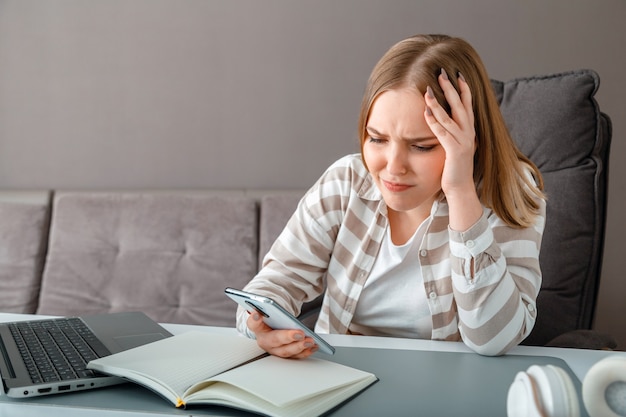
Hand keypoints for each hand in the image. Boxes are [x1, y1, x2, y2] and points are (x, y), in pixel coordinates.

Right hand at [246, 312, 318, 358]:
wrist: (272, 327)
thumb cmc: (271, 319)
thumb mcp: (269, 311)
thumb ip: (269, 307)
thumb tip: (270, 302)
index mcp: (258, 327)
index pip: (253, 323)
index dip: (255, 319)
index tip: (257, 314)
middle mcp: (264, 340)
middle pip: (274, 340)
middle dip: (288, 337)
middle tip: (300, 334)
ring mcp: (274, 350)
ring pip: (285, 351)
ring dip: (299, 347)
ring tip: (310, 341)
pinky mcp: (284, 354)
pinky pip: (295, 356)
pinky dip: (305, 352)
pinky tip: (314, 346)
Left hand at [423, 69, 476, 198]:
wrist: (461, 189)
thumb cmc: (454, 169)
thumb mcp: (454, 147)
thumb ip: (452, 133)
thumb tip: (445, 122)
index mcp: (469, 131)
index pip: (467, 106)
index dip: (463, 90)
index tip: (457, 75)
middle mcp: (469, 134)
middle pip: (461, 106)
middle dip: (451, 88)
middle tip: (443, 73)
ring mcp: (463, 142)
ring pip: (450, 118)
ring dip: (438, 103)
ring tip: (428, 90)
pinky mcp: (455, 152)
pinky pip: (443, 134)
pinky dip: (434, 123)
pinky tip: (426, 113)